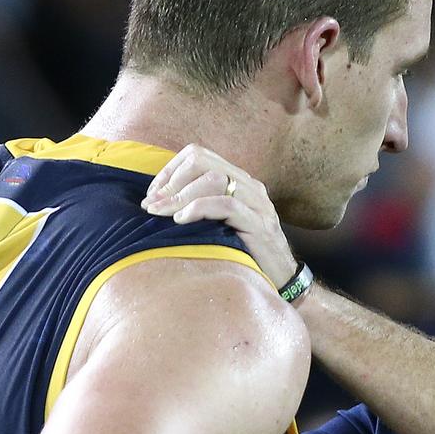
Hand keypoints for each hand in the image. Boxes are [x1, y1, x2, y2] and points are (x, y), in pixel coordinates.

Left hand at [141, 144, 297, 287]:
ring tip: (160, 213)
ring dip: (179, 195)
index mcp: (238, 180)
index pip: (198, 155)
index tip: (152, 195)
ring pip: (214, 179)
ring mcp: (257, 203)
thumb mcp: (218, 223)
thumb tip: (156, 202)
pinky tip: (181, 220)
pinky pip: (227, 205)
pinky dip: (200, 208)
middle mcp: (249, 185)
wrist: (282, 278)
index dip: (169, 170)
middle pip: (203, 160)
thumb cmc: (243, 252)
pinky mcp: (260, 224)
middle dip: (171, 180)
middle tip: (152, 205)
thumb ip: (198, 207)